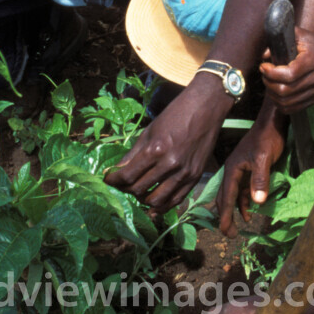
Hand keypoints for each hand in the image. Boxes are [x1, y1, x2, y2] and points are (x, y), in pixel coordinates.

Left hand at [106, 79, 228, 213]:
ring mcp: (184, 173)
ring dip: (143, 199)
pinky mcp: (195, 177)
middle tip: (122, 185)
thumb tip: (117, 169)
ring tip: (138, 192)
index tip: (108, 179)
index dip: (113, 180)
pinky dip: (162, 205)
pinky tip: (154, 201)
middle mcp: (170, 164)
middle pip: (139, 189)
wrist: (206, 108)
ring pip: (157, 201)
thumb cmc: (175, 114)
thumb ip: (133, 153)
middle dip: (126, 189)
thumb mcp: (149, 130)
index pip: (128, 175)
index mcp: (155, 149)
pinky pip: (176, 200)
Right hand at [216, 112, 284, 236]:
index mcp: (232, 169)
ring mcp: (240, 172)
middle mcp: (233, 172)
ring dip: (234, 211)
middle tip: (229, 235)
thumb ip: (260, 180)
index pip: (226, 197)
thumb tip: (257, 203)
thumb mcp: (264, 160)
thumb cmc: (267, 139)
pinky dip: (243, 203)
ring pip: (233, 196)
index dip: (225, 215)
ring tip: (237, 228)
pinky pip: (242, 191)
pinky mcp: (248, 172)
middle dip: (225, 217)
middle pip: (225, 198)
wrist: (272, 124)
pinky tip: (250, 212)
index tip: (225, 231)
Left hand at [260, 26, 313, 112]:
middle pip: (285, 90)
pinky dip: (279, 103)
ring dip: (272, 94)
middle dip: (269, 83)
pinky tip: (275, 93)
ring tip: (269, 82)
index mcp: (312, 61)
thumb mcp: (299, 34)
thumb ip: (280, 39)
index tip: (264, 66)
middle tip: (265, 74)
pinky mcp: (313, 99)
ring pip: (286, 102)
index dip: (272, 73)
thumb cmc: (313, 44)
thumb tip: (264, 55)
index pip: (289, 74)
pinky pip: (292, 109)